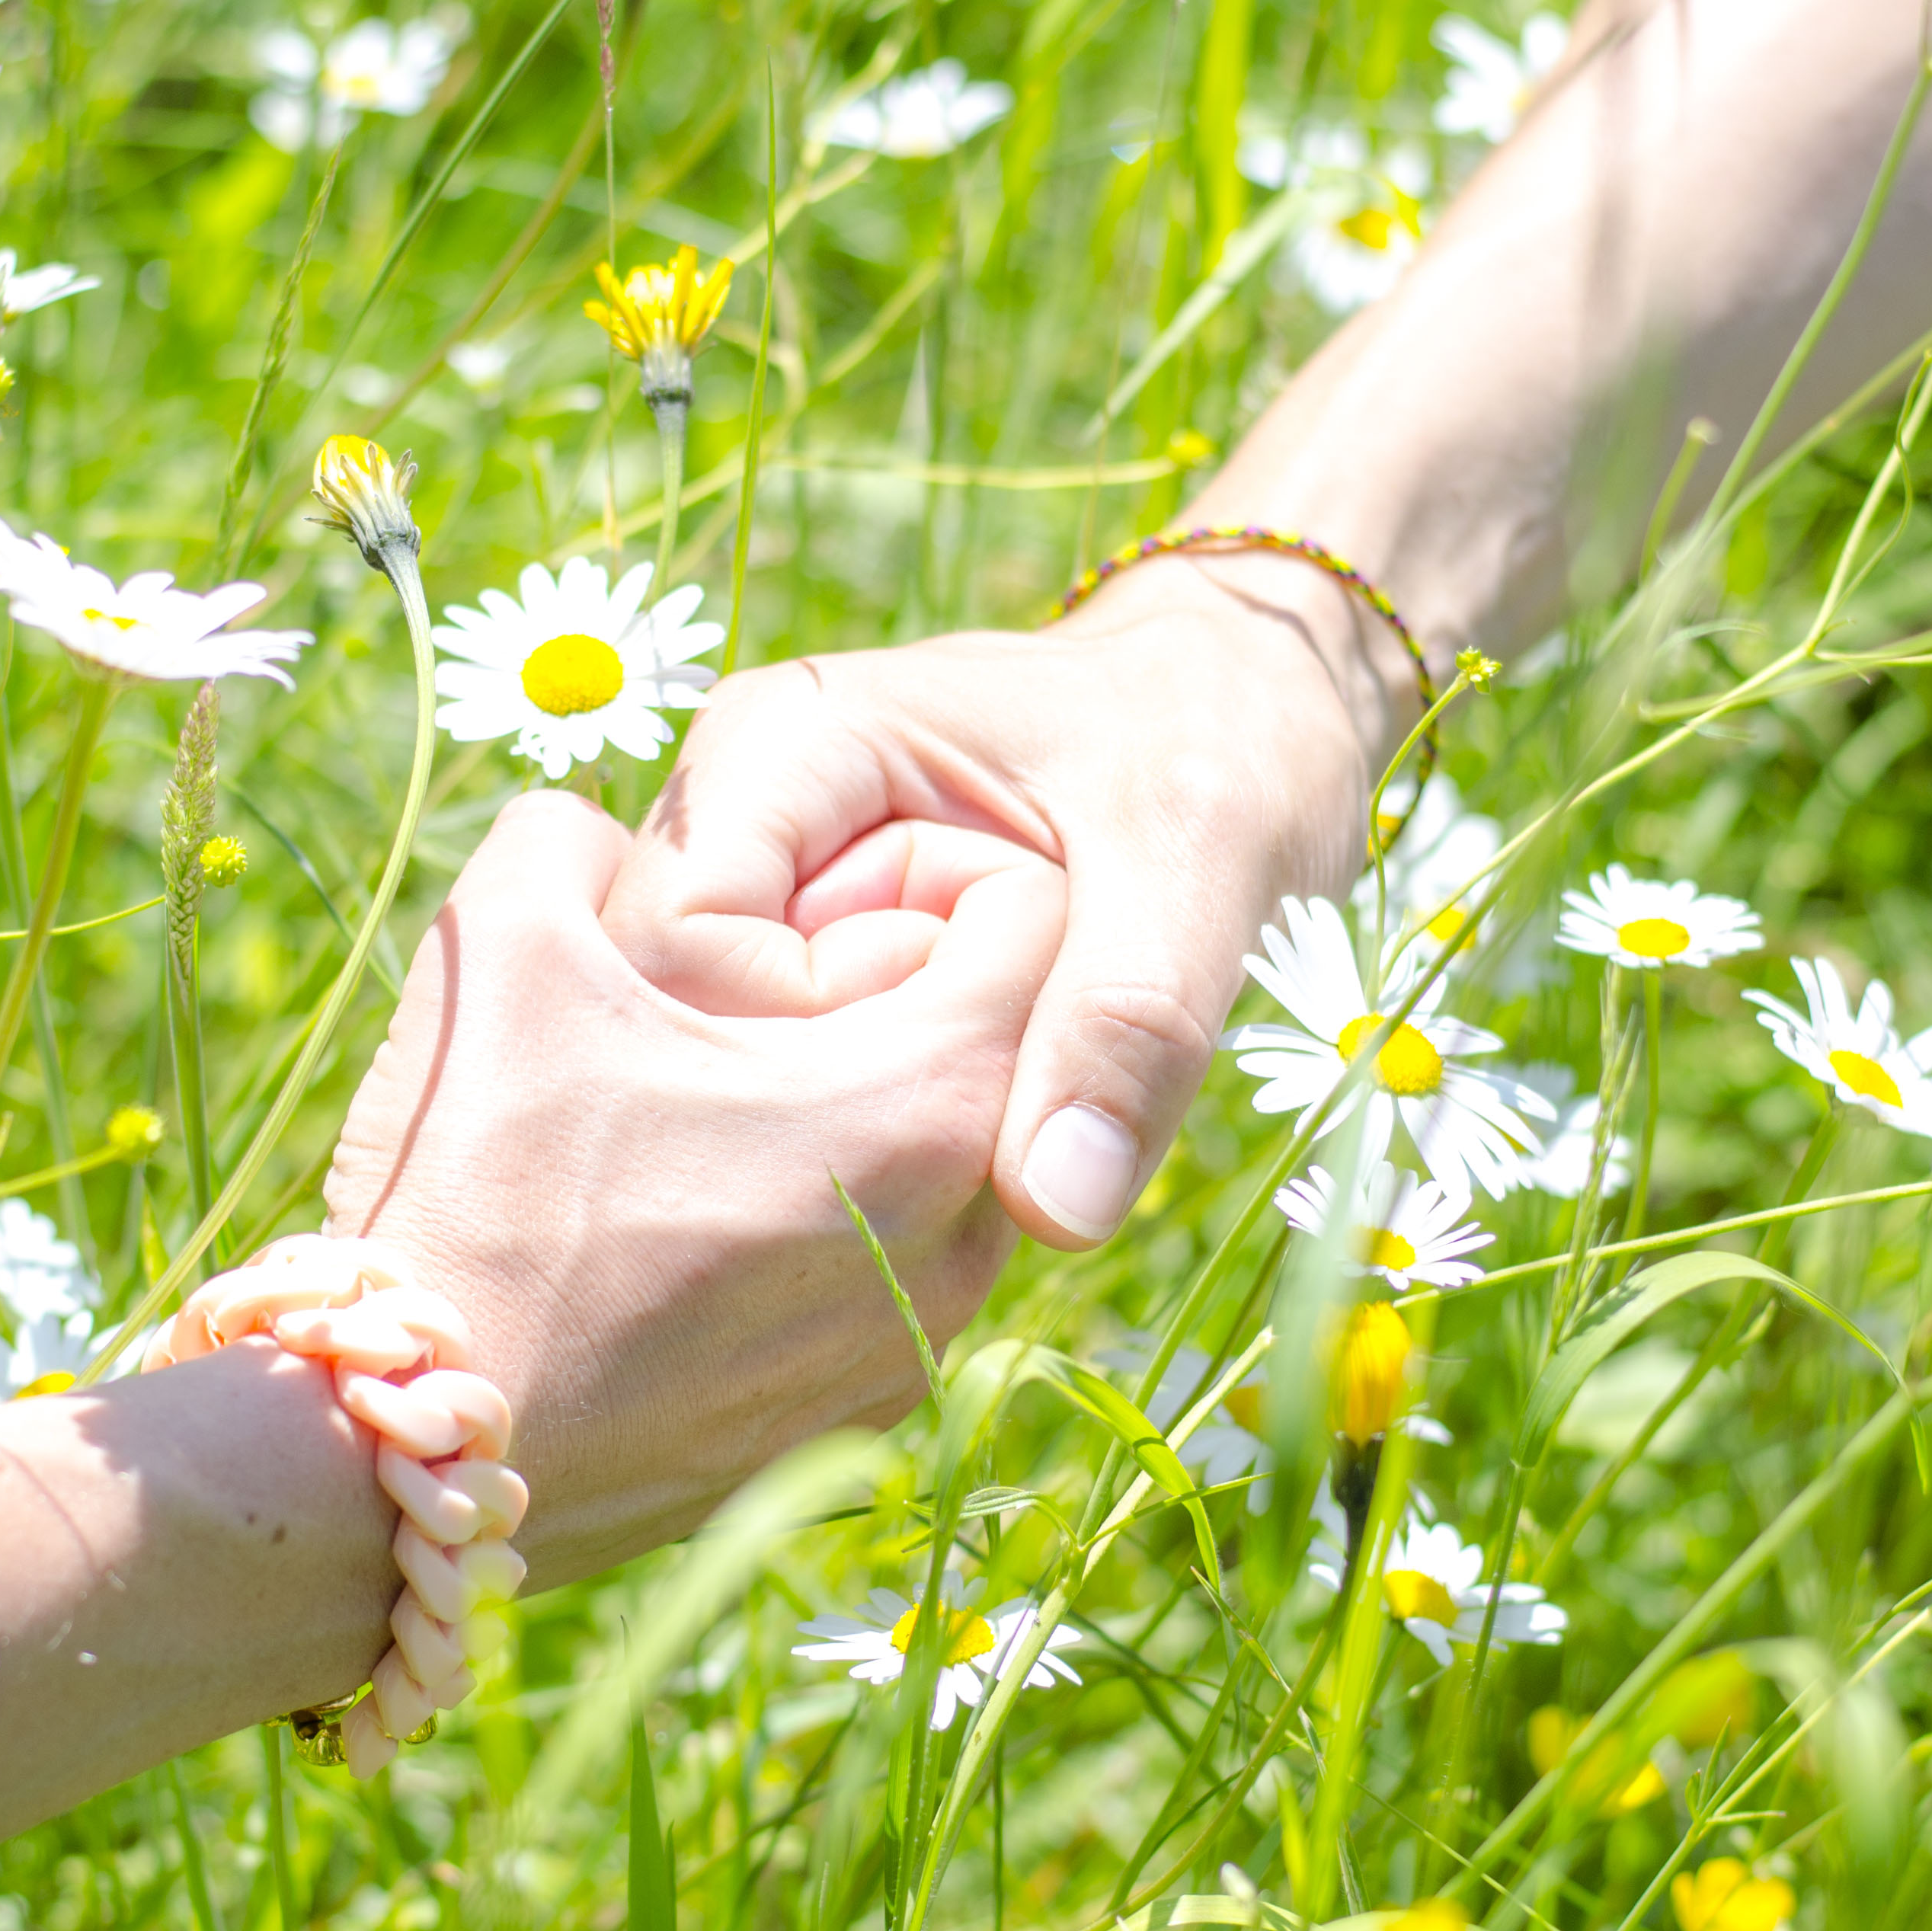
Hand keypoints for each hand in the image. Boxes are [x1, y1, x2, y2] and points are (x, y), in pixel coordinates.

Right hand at [319, 791, 1064, 1586]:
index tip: (806, 893)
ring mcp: (917, 1342)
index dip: (918, 865)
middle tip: (752, 993)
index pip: (1031, 915)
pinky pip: (889, 1272)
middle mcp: (965, 1236)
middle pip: (999, 1046)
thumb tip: (607, 835)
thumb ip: (575, 835)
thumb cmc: (474, 1185)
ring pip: (947, 1166)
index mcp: (927, 1102)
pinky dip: (829, 1223)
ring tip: (712, 1104)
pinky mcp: (857, 1418)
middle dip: (898, 993)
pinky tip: (694, 1213)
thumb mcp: (507, 940)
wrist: (412, 1446)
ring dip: (861, 1114)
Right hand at [607, 554, 1406, 1249]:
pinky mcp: (802, 979)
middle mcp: (736, 823)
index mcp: (782, 743)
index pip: (683, 946)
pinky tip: (990, 1100)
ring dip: (876, 1124)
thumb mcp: (1204, 862)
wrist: (1248, 720)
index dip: (803, 1036)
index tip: (957, 1032)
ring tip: (1012, 1072)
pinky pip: (800, 1100)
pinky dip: (898, 1134)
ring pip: (742, 1083)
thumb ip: (1129, 1019)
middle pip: (693, 1027)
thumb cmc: (1222, 748)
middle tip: (1008, 1069)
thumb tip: (1054, 1210)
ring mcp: (761, 909)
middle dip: (840, 1092)